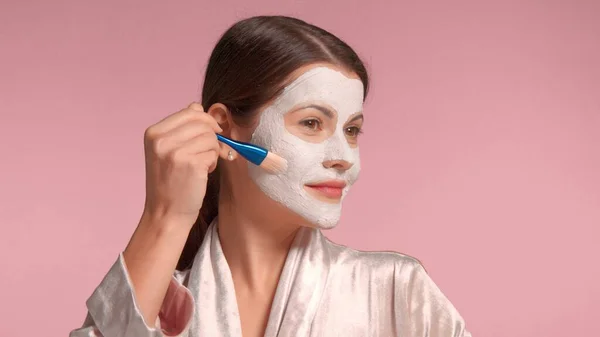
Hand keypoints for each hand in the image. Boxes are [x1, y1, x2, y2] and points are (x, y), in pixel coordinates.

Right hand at [141, 102, 221, 227]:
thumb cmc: (170, 182)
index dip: (206, 121)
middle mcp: (161, 140)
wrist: (165, 213)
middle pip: (203, 123)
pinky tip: (202, 173)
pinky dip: (213, 162)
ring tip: (200, 165)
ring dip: (212, 151)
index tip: (210, 133)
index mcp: (154, 133)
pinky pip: (214, 152)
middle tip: (206, 153)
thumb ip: (181, 128)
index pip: (190, 111)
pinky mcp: (191, 164)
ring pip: (211, 137)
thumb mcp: (167, 150)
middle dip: (211, 136)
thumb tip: (197, 105)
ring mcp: (175, 152)